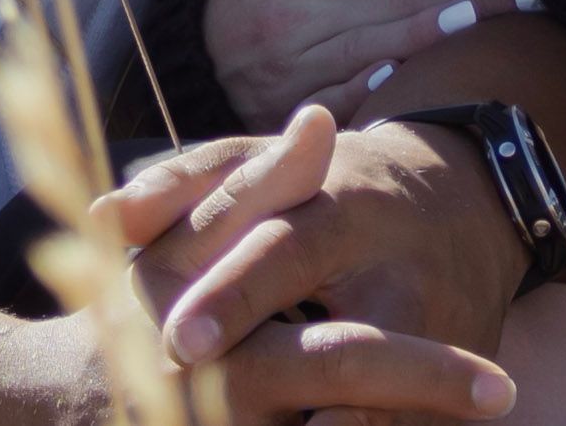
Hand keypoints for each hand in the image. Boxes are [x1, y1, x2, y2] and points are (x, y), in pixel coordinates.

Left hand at [107, 104, 525, 422]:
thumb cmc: (330, 189)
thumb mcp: (267, 165)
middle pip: (341, 342)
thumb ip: (188, 186)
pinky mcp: (448, 388)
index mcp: (344, 208)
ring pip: (386, 400)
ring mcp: (434, 340)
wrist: (461, 207)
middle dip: (280, 386)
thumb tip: (104, 214)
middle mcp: (395, 276)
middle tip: (204, 390)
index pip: (285, 250)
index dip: (234, 296)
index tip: (176, 338)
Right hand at [204, 0, 531, 123]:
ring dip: (439, 35)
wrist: (198, 52)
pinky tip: (421, 73)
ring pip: (378, 45)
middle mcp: (294, 12)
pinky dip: (384, 84)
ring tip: (496, 21)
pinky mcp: (291, 106)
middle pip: (393, 0)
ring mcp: (293, 63)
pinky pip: (348, 95)